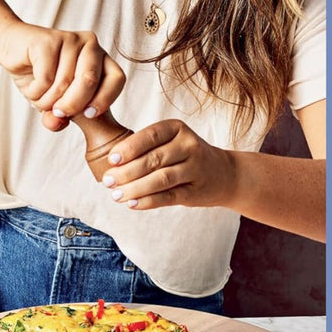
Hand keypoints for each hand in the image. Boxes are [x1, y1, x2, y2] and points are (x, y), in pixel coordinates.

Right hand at [0, 21, 125, 131]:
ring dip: (47, 100)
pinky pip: (45, 78)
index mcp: (100, 57)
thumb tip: (57, 122)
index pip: (117, 78)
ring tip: (38, 97)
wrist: (11, 48)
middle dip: (72, 105)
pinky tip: (31, 86)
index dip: (105, 99)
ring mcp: (69, 39)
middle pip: (89, 82)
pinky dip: (35, 91)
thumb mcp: (55, 100)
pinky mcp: (47, 40)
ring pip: (64, 83)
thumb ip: (61, 116)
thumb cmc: (40, 74)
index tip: (89, 115)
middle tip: (58, 112)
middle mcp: (89, 44)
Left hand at [99, 120, 234, 209]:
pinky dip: (148, 201)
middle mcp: (189, 145)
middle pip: (153, 159)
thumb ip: (144, 147)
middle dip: (126, 172)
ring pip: (160, 179)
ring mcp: (195, 168)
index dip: (129, 148)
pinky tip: (132, 204)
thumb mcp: (170, 141)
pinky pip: (168, 197)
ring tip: (116, 195)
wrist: (223, 174)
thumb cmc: (184, 155)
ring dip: (135, 188)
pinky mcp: (196, 191)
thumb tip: (110, 163)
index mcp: (177, 128)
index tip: (111, 160)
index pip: (150, 135)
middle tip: (108, 181)